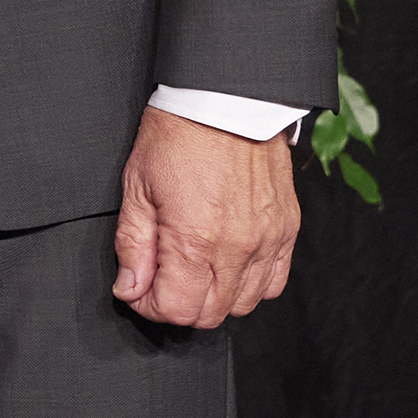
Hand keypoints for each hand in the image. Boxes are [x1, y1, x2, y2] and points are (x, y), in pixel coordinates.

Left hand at [113, 106, 297, 328]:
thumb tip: (130, 288)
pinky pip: (274, 283)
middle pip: (211, 314)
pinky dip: (249, 285)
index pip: (177, 309)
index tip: (136, 290)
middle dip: (178, 306)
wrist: (225, 103)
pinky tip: (226, 266)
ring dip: (213, 298)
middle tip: (158, 282)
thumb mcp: (137, 188)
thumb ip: (133, 245)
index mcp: (196, 240)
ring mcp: (268, 241)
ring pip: (244, 304)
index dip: (149, 306)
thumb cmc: (177, 138)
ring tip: (190, 273)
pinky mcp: (287, 231)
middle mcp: (238, 248)